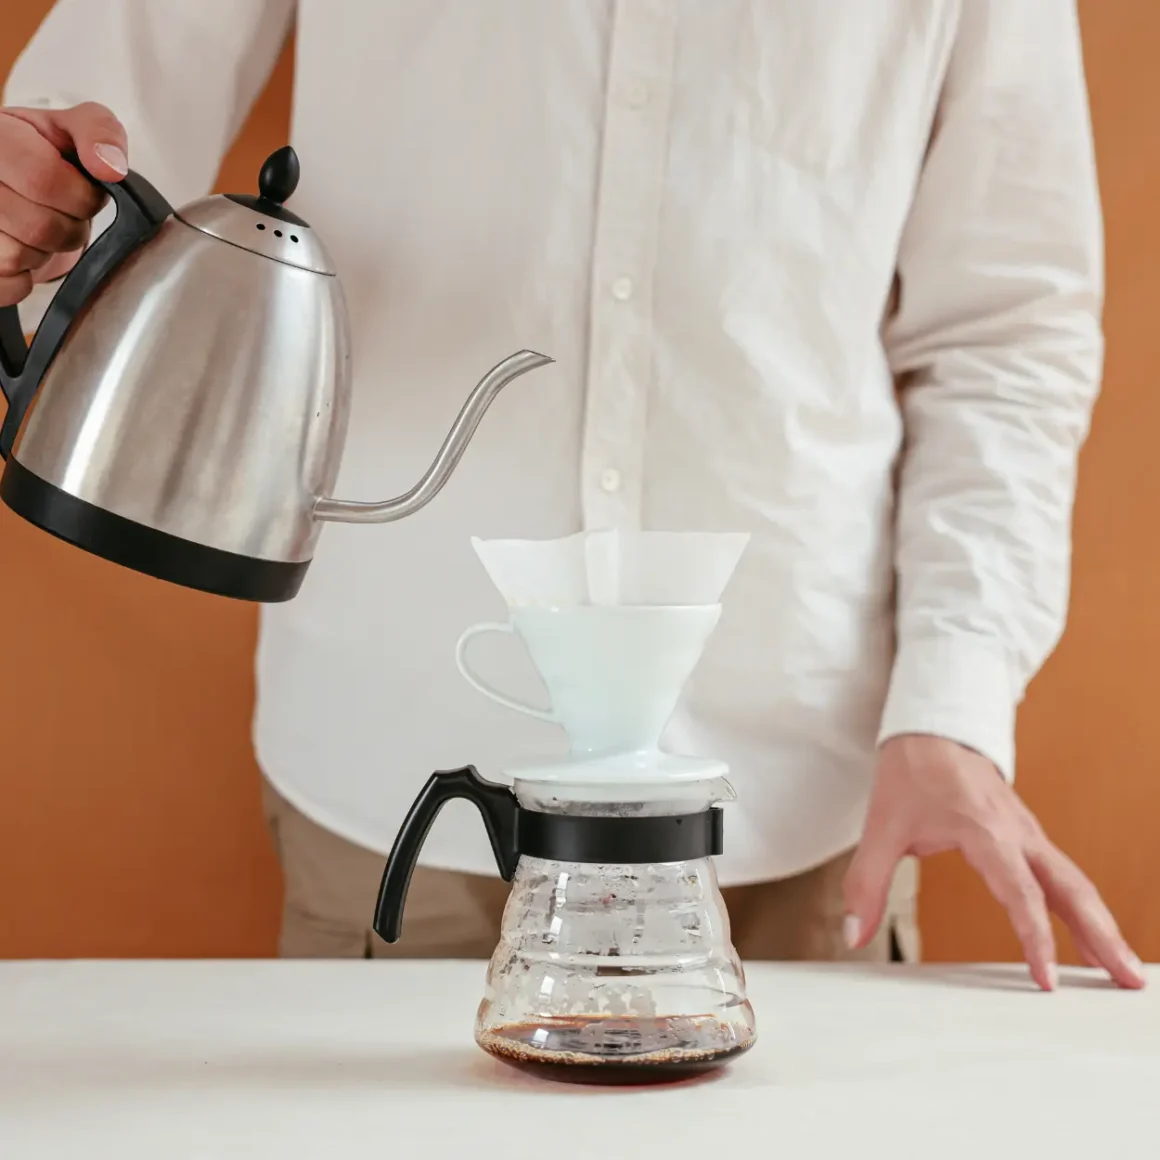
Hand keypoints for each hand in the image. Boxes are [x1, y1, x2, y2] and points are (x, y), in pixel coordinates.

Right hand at [0, 102, 127, 306]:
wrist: (6, 180)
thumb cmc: (37, 154)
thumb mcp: (69, 129)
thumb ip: (99, 132)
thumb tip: (110, 168)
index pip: (43, 178)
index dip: (80, 196)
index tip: (83, 193)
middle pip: (38, 225)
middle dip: (69, 227)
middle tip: (63, 213)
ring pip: (17, 257)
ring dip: (44, 251)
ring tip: (37, 227)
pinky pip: (7, 285)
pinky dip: (24, 277)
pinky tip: (21, 247)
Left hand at [843, 734, 1145, 990]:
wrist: (931, 727)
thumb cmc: (911, 772)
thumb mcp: (880, 826)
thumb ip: (867, 883)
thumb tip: (854, 933)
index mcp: (986, 831)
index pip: (1021, 893)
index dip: (1036, 937)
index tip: (1047, 979)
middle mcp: (1018, 833)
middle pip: (1072, 890)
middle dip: (1102, 936)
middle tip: (1127, 980)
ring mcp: (1028, 833)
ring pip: (1076, 883)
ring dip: (1102, 925)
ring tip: (1123, 970)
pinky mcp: (1028, 834)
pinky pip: (1065, 874)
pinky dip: (1084, 906)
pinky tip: (1092, 934)